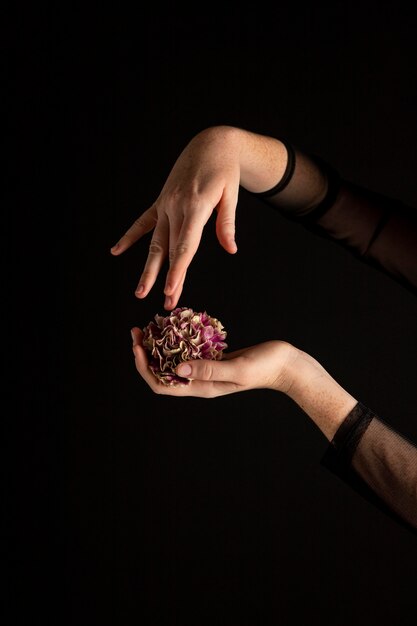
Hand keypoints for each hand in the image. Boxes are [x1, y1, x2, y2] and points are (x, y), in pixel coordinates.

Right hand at [110, 126, 240, 309]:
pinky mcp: (161, 201)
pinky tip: (116, 251)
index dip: (177, 271)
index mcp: (195, 207)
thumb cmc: (224, 169)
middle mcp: (175, 207)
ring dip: (148, 268)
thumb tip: (230, 249)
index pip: (185, 246)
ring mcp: (165, 205)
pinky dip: (130, 236)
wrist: (210, 143)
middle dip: (165, 279)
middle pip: (169, 250)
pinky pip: (143, 222)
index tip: (170, 290)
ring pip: (154, 242)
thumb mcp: (231, 194)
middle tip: (163, 304)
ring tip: (140, 291)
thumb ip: (227, 223)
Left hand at [131, 327, 296, 396]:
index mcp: (202, 388)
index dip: (145, 368)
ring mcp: (206, 370)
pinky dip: (177, 339)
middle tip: (137, 331)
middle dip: (145, 353)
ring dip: (158, 346)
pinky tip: (175, 325)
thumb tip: (178, 368)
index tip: (138, 346)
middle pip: (162, 373)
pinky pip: (188, 351)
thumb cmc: (265, 368)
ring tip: (149, 326)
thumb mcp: (237, 368)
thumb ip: (209, 369)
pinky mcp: (213, 358)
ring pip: (172, 361)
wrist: (286, 365)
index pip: (162, 385)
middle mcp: (199, 382)